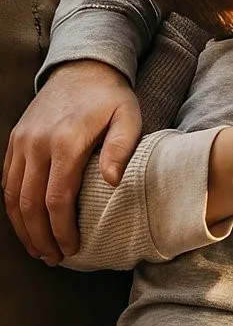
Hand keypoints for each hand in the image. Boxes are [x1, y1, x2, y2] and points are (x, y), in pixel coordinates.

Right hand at [3, 60, 139, 261]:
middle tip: (53, 258)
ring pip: (12, 195)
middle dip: (39, 236)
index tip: (72, 248)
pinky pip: (6, 179)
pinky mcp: (14, 140)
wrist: (83, 68)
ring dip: (22, 226)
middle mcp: (36, 144)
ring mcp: (21, 142)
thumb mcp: (128, 117)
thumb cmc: (111, 97)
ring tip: (38, 248)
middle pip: (29, 203)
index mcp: (66, 142)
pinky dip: (12, 205)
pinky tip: (25, 222)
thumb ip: (120, 149)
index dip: (61, 229)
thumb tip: (110, 182)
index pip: (57, 198)